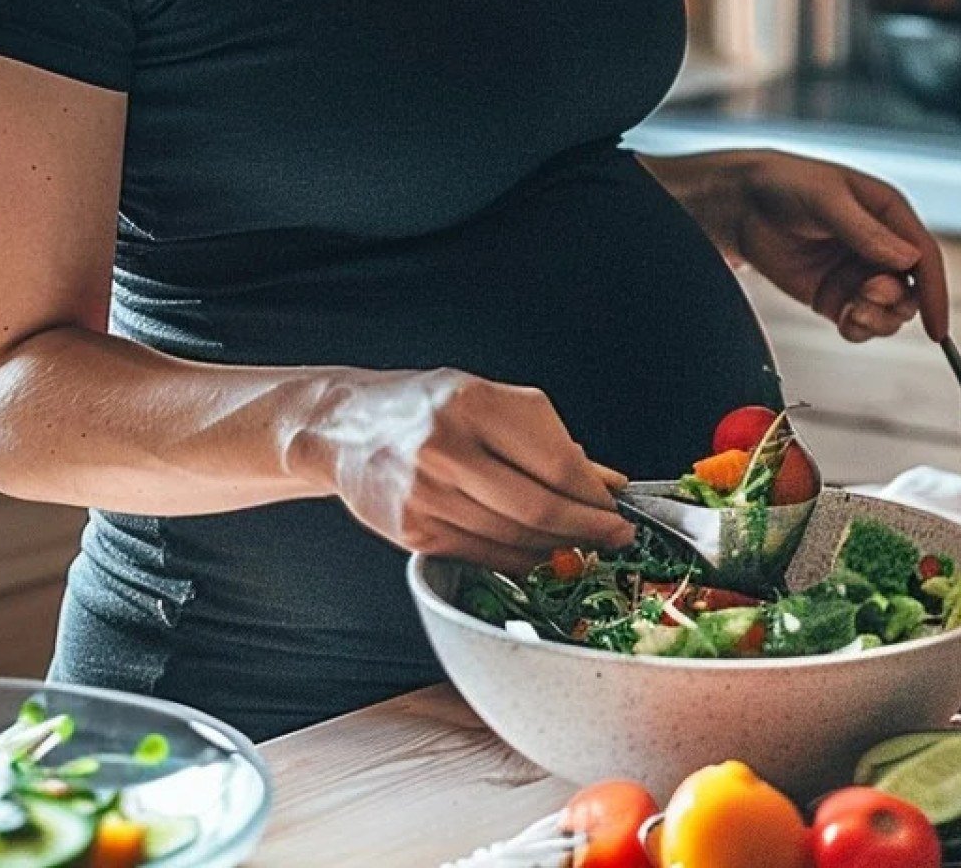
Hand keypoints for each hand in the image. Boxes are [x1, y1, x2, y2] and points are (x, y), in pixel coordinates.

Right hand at [290, 367, 634, 574]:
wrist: (344, 426)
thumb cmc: (423, 408)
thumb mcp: (484, 400)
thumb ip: (544, 438)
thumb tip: (607, 481)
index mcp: (472, 402)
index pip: (553, 461)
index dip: (593, 494)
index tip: (617, 507)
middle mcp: (446, 446)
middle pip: (538, 507)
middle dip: (588, 529)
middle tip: (616, 537)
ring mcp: (426, 492)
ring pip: (514, 538)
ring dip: (557, 549)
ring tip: (580, 546)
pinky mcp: (413, 530)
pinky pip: (484, 555)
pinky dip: (520, 560)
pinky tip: (537, 554)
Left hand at [726, 150, 948, 344]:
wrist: (739, 204)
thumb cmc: (784, 185)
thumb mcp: (826, 199)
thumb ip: (864, 230)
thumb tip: (908, 258)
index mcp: (887, 213)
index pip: (925, 256)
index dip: (935, 292)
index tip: (937, 328)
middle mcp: (880, 245)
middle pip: (912, 290)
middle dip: (896, 301)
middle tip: (868, 294)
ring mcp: (857, 272)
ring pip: (889, 312)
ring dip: (879, 319)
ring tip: (854, 310)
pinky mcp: (834, 295)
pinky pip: (860, 322)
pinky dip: (859, 329)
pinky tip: (846, 322)